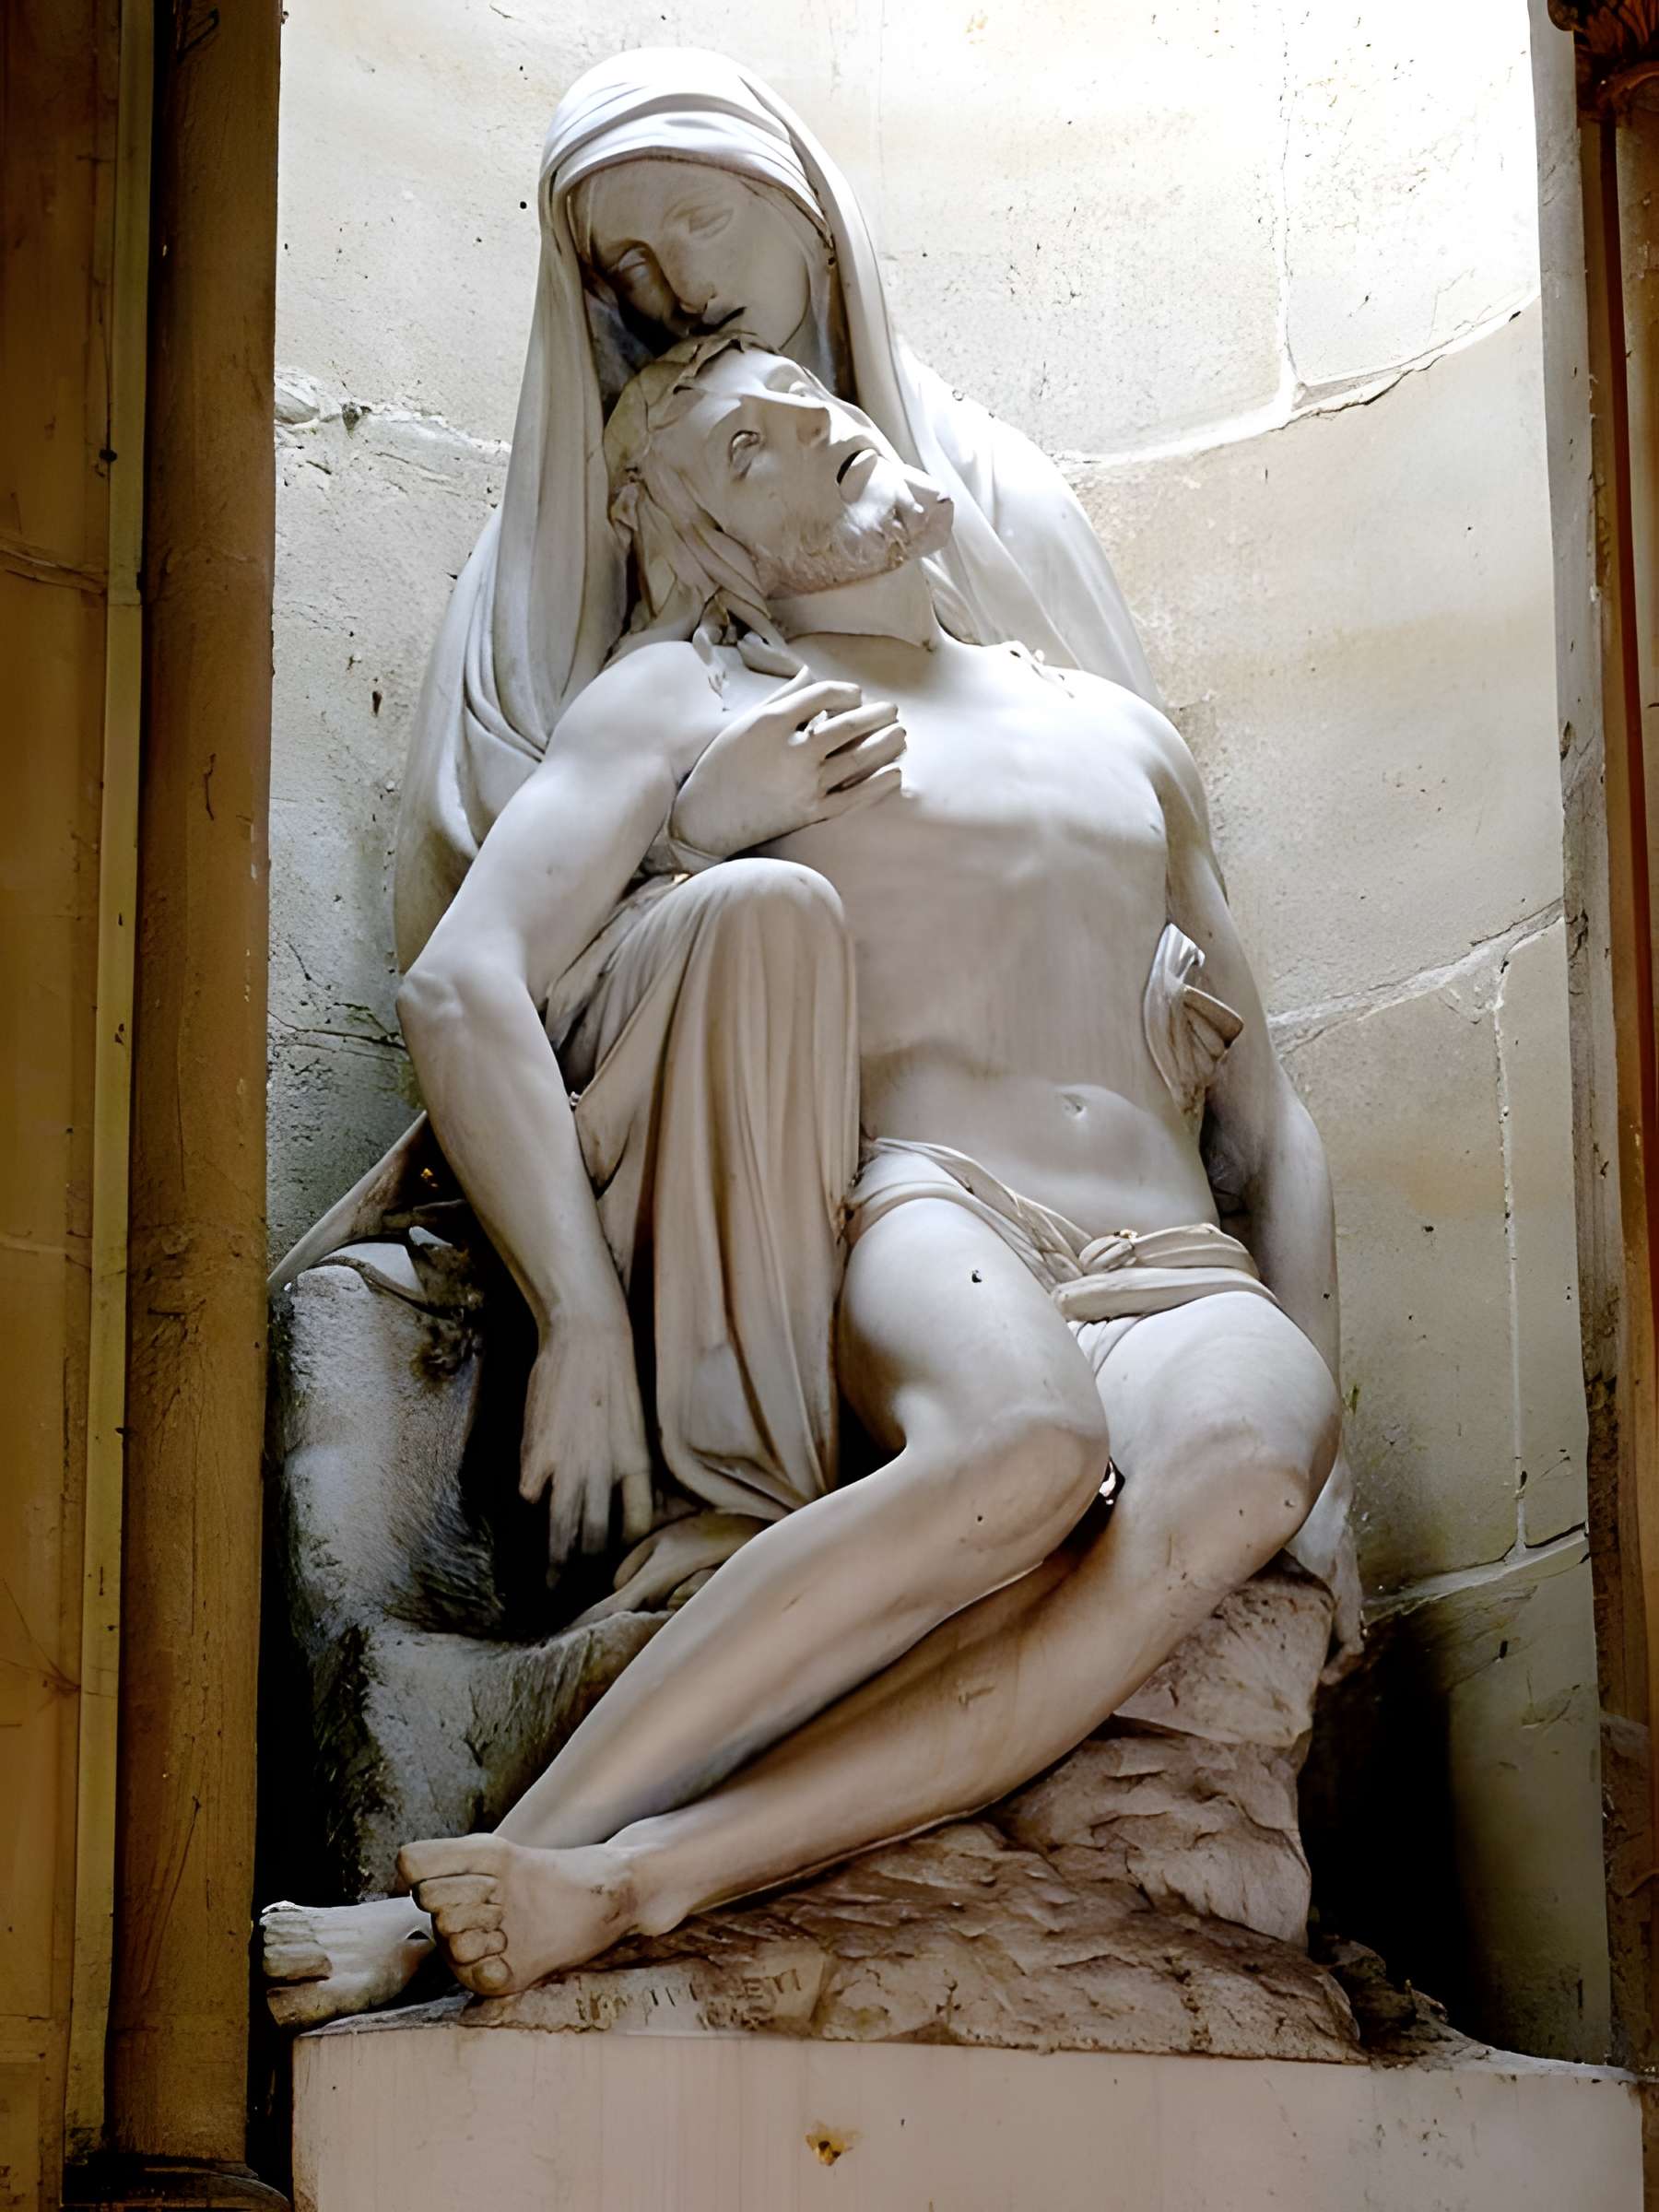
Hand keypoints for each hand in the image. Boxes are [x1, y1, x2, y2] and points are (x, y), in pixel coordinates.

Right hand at [519, 1305, 652, 1569]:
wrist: (589, 1336)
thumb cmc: (614, 1374)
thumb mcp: (635, 1422)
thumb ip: (627, 1460)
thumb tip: (621, 1491)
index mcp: (637, 1463)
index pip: (637, 1524)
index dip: (626, 1551)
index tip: (614, 1569)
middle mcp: (605, 1472)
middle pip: (597, 1535)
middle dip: (585, 1568)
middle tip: (574, 1591)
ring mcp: (571, 1465)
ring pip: (562, 1527)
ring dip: (555, 1559)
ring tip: (549, 1585)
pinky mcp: (538, 1452)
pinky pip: (530, 1494)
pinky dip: (528, 1506)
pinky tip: (525, 1517)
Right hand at [669, 665, 905, 859]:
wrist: (706, 820)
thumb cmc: (721, 767)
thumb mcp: (743, 724)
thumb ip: (779, 699)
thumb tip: (808, 674)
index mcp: (771, 723)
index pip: (822, 696)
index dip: (845, 692)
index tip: (857, 694)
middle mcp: (792, 752)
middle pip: (847, 725)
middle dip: (876, 715)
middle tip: (892, 710)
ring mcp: (804, 784)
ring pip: (857, 759)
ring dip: (885, 744)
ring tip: (901, 734)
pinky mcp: (810, 812)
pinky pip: (854, 797)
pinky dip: (878, 785)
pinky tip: (895, 774)